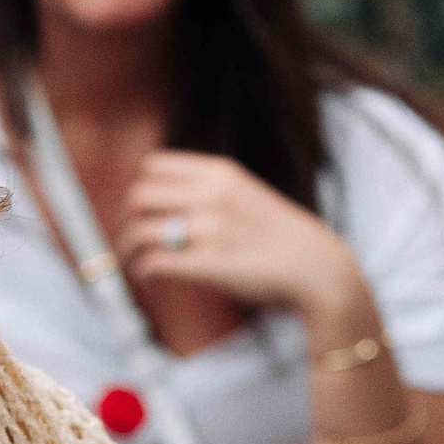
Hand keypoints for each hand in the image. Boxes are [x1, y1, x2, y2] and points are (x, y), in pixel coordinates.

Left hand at [120, 150, 364, 322]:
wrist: (315, 267)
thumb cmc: (280, 235)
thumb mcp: (246, 193)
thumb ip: (210, 188)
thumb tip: (167, 197)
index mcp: (220, 173)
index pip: (152, 166)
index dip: (140, 187)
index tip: (143, 207)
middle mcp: (211, 196)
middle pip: (139, 196)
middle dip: (128, 218)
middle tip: (133, 236)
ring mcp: (209, 231)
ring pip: (140, 232)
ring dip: (129, 249)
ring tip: (135, 261)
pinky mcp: (208, 265)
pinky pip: (155, 263)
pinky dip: (144, 271)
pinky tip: (150, 277)